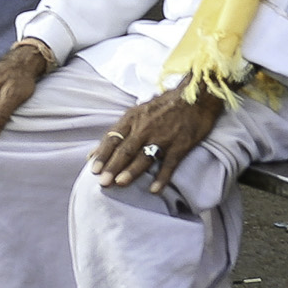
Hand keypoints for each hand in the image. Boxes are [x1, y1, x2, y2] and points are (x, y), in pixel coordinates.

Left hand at [89, 82, 225, 194]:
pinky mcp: (180, 145)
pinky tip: (155, 190)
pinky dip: (162, 177)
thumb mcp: (137, 112)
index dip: (102, 154)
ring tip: (120, 183)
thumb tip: (94, 151)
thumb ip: (118, 131)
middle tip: (103, 182)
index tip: (92, 168)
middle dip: (113, 166)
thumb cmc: (163, 105)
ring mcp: (163, 137)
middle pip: (126, 150)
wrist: (195, 97)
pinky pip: (170, 164)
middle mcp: (145, 128)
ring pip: (144, 157)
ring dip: (132, 171)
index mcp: (132, 118)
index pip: (113, 138)